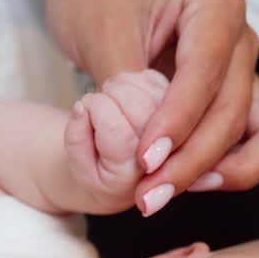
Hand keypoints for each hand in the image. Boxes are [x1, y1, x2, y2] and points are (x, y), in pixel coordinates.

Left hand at [46, 0, 258, 211]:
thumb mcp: (100, 32)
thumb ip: (124, 89)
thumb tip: (139, 149)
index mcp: (215, 6)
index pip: (207, 74)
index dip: (178, 124)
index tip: (144, 160)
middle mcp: (241, 39)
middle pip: (236, 113)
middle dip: (192, 161)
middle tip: (148, 195)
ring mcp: (244, 71)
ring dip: (220, 171)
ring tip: (169, 190)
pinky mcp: (236, 98)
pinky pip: (257, 142)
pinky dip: (230, 167)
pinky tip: (185, 181)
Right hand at [65, 69, 168, 212]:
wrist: (119, 179)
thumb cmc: (97, 172)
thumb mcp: (78, 167)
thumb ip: (76, 139)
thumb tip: (82, 108)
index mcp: (135, 176)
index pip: (116, 129)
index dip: (95, 109)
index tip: (84, 111)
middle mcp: (162, 159)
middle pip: (138, 107)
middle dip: (111, 93)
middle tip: (98, 101)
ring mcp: (177, 136)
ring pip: (151, 90)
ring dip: (125, 83)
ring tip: (111, 97)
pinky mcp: (182, 116)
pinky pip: (160, 83)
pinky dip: (140, 79)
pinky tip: (129, 93)